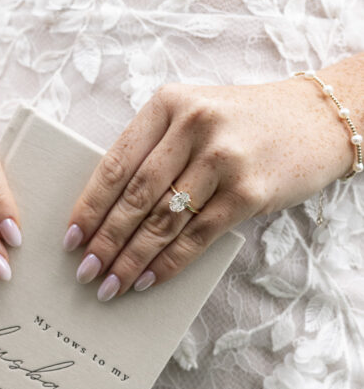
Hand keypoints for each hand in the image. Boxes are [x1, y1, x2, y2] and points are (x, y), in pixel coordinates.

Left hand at [62, 77, 353, 300]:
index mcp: (169, 104)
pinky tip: (149, 279)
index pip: (116, 162)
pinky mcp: (249, 192)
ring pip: (164, 220)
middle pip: (136, 196)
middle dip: (106, 239)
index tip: (71, 236)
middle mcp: (194, 126)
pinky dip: (169, 262)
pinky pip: (197, 236)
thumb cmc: (243, 122)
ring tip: (111, 284)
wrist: (316, 118)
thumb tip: (107, 210)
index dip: (90, 205)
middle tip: (86, 270)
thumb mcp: (193, 114)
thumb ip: (155, 148)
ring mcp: (223, 159)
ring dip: (132, 258)